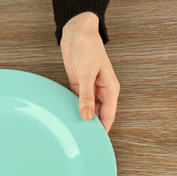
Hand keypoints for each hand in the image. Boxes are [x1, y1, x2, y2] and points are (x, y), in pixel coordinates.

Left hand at [61, 12, 119, 131]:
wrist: (77, 32)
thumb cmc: (87, 48)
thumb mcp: (86, 73)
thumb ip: (86, 96)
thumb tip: (86, 116)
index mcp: (110, 89)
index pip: (108, 116)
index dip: (102, 130)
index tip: (95, 143)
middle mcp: (101, 91)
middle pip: (98, 115)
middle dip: (90, 127)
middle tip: (80, 142)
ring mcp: (90, 89)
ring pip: (87, 110)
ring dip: (81, 118)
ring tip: (72, 132)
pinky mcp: (78, 86)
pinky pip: (77, 102)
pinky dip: (73, 109)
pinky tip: (66, 117)